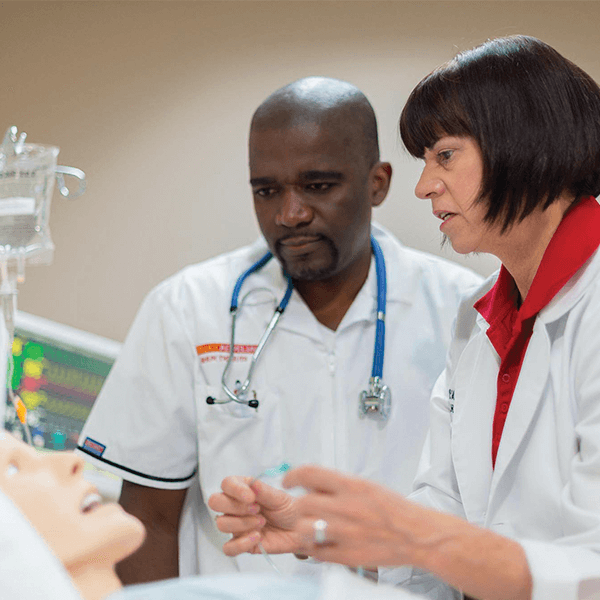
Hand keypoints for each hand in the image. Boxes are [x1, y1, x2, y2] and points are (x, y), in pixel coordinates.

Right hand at [208, 475, 302, 556]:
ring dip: (242, 523)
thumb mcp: (279, 497)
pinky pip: (228, 548)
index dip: (235, 490)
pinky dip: (241, 544)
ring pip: (221, 523)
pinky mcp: (240, 544)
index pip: (226, 484)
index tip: (251, 496)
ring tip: (262, 522)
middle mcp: (235, 506)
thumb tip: (252, 484)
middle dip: (235, 506)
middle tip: (256, 509)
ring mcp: (236, 525)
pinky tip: (257, 537)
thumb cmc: (287, 509)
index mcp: (243, 489)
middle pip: (215, 502)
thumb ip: (264, 491)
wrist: (299, 530)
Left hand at [283, 465, 425, 567]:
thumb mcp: (365, 486)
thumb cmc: (392, 509)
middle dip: (299, 505)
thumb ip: (337, 485)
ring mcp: (345, 533)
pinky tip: (320, 542)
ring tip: (309, 527)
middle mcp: (346, 507)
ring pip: (304, 529)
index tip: (288, 480)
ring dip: (303, 527)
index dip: (292, 475)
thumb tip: (310, 484)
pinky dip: (313, 547)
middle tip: (302, 508)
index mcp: (351, 485)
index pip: (309, 473)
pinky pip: (316, 551)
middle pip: (303, 503)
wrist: (416, 535)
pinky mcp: (346, 555)